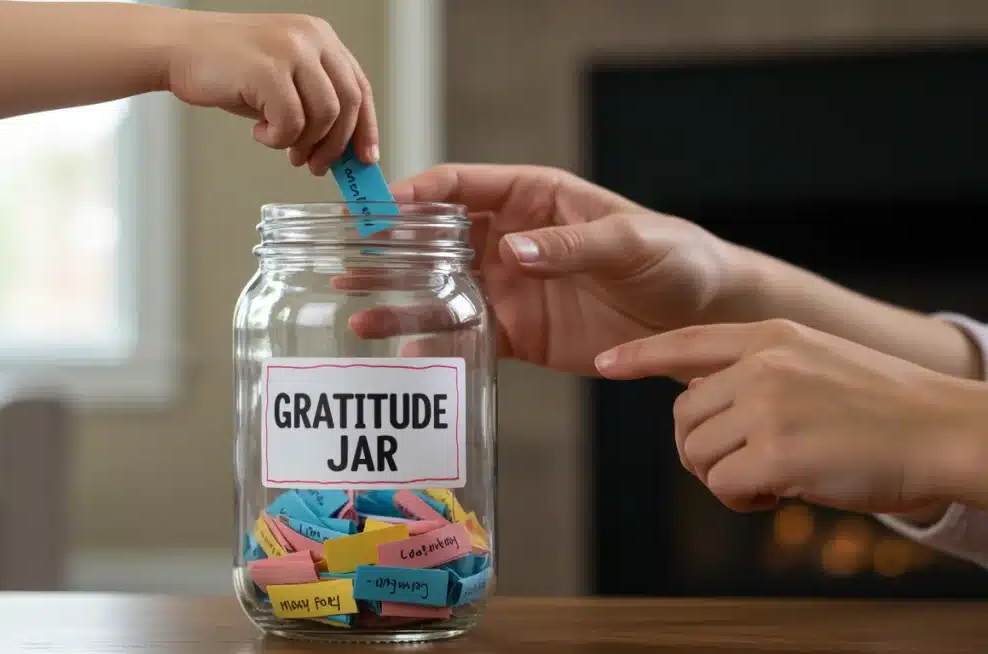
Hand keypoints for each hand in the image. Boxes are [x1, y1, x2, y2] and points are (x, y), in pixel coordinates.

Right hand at [167, 12, 377, 173]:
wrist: (178, 50)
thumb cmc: (226, 66)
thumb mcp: (281, 80)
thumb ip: (312, 104)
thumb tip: (337, 147)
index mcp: (319, 37)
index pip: (359, 85)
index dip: (366, 126)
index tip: (365, 157)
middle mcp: (311, 38)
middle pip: (349, 103)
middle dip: (335, 145)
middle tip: (316, 165)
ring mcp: (291, 50)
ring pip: (324, 115)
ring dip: (304, 143)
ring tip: (281, 146)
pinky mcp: (269, 70)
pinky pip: (291, 122)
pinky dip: (278, 138)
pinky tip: (259, 133)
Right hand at [347, 164, 753, 373]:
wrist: (702, 319)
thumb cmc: (674, 258)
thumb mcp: (630, 241)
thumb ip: (571, 245)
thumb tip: (514, 251)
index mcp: (534, 198)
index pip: (462, 187)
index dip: (418, 195)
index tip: (382, 211)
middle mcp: (511, 240)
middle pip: (437, 240)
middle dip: (392, 251)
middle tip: (350, 263)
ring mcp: (510, 287)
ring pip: (442, 291)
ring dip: (402, 301)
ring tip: (360, 313)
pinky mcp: (518, 332)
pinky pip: (467, 336)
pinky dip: (436, 346)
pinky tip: (405, 355)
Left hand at [594, 319, 987, 514]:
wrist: (946, 430)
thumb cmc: (887, 409)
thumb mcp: (817, 363)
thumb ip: (759, 372)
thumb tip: (702, 398)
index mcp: (772, 336)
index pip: (686, 340)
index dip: (640, 353)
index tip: (605, 361)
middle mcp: (762, 364)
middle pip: (682, 414)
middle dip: (700, 449)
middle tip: (745, 467)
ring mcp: (768, 406)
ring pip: (696, 452)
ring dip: (723, 477)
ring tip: (770, 480)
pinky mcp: (776, 453)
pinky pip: (721, 485)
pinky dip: (741, 500)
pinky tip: (778, 496)